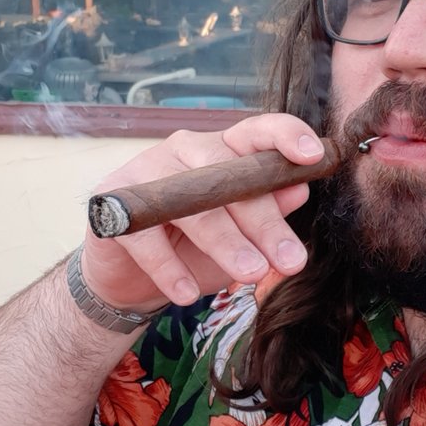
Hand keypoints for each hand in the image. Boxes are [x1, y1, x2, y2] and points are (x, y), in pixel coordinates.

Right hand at [79, 114, 323, 310]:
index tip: (312, 157)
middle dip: (264, 221)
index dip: (285, 137)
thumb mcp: (239, 236)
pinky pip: (147, 236)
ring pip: (192, 205)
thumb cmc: (193, 249)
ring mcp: (146, 171)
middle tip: (290, 261)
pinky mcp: (113, 201)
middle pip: (228, 175)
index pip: (257, 130)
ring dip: (225, 244)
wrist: (131, 280)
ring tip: (250, 276)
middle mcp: (185, 150)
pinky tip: (187, 294)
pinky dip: (170, 269)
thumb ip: (268, 212)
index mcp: (222, 150)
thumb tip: (300, 191)